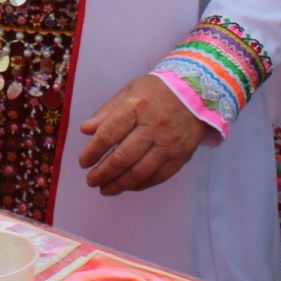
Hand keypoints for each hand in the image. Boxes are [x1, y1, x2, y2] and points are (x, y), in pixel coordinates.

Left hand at [77, 73, 215, 195]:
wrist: (196, 93)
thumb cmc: (156, 91)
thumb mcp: (129, 91)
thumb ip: (107, 112)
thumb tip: (86, 130)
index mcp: (136, 107)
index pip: (108, 134)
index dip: (93, 151)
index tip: (83, 162)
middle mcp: (152, 127)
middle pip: (123, 157)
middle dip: (103, 173)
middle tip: (91, 181)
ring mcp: (168, 144)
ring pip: (139, 171)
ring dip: (119, 184)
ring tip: (105, 189)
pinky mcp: (180, 156)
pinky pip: (157, 176)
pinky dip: (140, 184)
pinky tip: (127, 186)